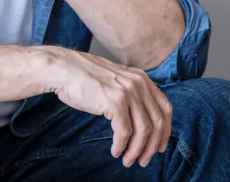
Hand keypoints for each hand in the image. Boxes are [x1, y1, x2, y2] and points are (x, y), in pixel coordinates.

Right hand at [46, 47, 172, 168]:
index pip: (165, 108)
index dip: (165, 131)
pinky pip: (124, 132)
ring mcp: (128, 92)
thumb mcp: (116, 80)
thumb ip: (131, 94)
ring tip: (128, 160)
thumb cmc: (85, 78)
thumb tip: (141, 121)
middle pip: (157, 122)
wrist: (64, 69)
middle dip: (152, 146)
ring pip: (143, 130)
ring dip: (137, 150)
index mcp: (142, 79)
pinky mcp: (115, 102)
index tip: (159, 147)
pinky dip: (121, 146)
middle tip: (143, 160)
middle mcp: (139, 83)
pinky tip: (115, 151)